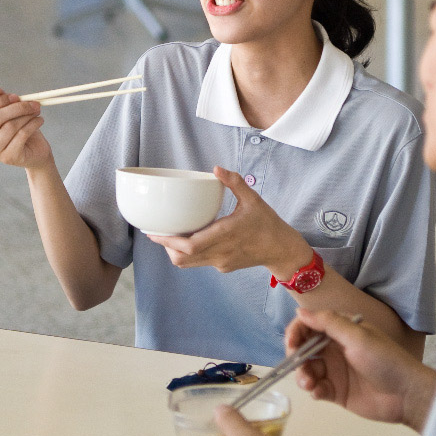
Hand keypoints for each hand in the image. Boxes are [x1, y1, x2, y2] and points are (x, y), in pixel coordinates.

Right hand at [0, 86, 50, 168]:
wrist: (34, 151)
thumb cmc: (18, 128)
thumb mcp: (8, 111)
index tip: (15, 97)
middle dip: (17, 107)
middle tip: (33, 103)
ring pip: (10, 126)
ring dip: (27, 115)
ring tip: (37, 112)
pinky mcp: (8, 157)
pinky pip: (22, 134)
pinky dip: (33, 124)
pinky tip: (39, 120)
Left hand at [146, 166, 311, 274]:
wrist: (281, 249)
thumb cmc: (268, 223)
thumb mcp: (253, 199)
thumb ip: (234, 183)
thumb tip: (216, 168)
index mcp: (226, 234)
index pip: (189, 245)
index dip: (167, 241)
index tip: (154, 232)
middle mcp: (220, 252)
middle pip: (181, 258)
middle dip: (166, 247)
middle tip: (157, 233)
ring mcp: (221, 262)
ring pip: (188, 264)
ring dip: (176, 251)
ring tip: (170, 236)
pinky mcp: (223, 267)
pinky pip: (200, 262)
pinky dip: (191, 253)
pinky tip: (193, 238)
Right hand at [287, 308, 432, 426]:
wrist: (406, 394)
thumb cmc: (384, 359)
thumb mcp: (356, 336)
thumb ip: (328, 323)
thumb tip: (300, 310)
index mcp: (341, 329)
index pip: (310, 324)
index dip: (296, 331)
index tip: (291, 343)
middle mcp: (335, 348)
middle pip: (304, 348)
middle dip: (296, 356)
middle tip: (297, 365)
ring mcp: (335, 370)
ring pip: (307, 370)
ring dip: (303, 376)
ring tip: (310, 384)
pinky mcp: (336, 392)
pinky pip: (316, 388)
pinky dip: (313, 390)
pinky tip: (319, 393)